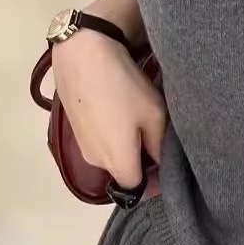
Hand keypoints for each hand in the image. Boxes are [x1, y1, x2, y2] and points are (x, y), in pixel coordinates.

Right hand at [51, 28, 165, 187]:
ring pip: (111, 155)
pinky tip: (121, 111)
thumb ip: (159, 145)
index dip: (154, 181)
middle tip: (160, 138)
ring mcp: (82, 145)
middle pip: (123, 172)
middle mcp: (95, 161)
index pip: (136, 189)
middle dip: (142, 162)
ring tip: (142, 120)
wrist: (82, 55)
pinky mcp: (75, 128)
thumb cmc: (123, 87)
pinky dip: (112, 134)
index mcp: (116, 162)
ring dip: (127, 146)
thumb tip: (159, 162)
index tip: (168, 167)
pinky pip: (99, 141)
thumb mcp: (154, 114)